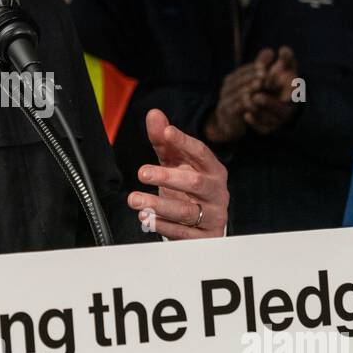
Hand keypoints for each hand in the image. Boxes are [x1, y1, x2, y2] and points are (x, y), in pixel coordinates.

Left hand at [130, 108, 229, 238]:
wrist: (204, 224)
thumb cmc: (189, 187)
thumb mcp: (176, 163)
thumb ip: (164, 141)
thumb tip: (154, 115)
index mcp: (213, 170)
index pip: (201, 153)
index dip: (185, 142)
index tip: (167, 132)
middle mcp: (217, 193)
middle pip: (195, 183)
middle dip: (167, 176)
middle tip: (142, 172)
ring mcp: (212, 216)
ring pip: (186, 211)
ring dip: (158, 205)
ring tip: (135, 200)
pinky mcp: (204, 238)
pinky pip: (183, 233)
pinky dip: (162, 225)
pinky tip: (146, 218)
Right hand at [203, 53, 271, 143]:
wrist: (229, 125)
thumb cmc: (245, 101)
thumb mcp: (252, 85)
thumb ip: (261, 68)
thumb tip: (270, 50)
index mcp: (233, 79)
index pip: (243, 71)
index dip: (254, 67)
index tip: (265, 66)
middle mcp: (227, 88)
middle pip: (239, 80)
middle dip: (252, 76)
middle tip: (264, 74)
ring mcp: (225, 100)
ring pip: (237, 92)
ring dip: (249, 87)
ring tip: (260, 85)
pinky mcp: (227, 113)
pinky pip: (236, 107)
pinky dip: (245, 103)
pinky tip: (254, 100)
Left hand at [245, 46, 298, 135]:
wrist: (271, 94)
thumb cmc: (279, 77)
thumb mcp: (283, 66)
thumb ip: (285, 58)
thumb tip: (283, 50)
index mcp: (295, 94)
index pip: (295, 94)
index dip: (285, 91)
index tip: (271, 84)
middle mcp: (289, 109)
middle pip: (282, 111)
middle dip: (269, 103)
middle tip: (255, 96)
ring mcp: (279, 120)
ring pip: (271, 121)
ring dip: (259, 112)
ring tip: (247, 103)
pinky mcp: (269, 127)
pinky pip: (263, 129)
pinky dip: (255, 123)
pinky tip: (245, 115)